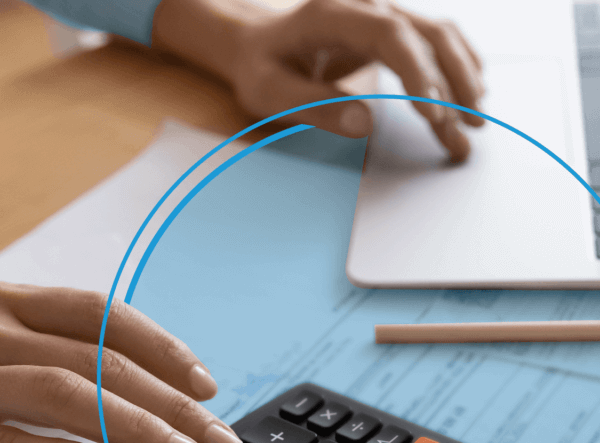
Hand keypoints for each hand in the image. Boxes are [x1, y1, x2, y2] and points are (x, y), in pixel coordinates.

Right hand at [0, 283, 242, 442]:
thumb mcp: (6, 339)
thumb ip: (57, 351)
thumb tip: (150, 389)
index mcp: (15, 305)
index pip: (100, 315)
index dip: (162, 349)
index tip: (207, 386)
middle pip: (100, 360)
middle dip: (172, 402)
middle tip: (221, 440)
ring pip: (66, 393)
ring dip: (138, 426)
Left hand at [154, 0, 484, 161]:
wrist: (257, 43)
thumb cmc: (261, 68)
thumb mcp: (271, 93)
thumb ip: (315, 106)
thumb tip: (365, 124)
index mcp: (333, 14)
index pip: (391, 36)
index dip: (418, 73)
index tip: (433, 115)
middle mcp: (366, 5)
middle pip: (427, 33)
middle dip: (454, 83)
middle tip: (469, 130)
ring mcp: (382, 15)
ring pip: (438, 37)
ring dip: (463, 79)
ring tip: (477, 124)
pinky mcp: (390, 31)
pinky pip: (433, 43)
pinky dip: (456, 68)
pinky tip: (472, 94)